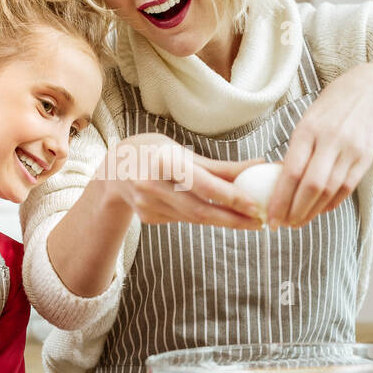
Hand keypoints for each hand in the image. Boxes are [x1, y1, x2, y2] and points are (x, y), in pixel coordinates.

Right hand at [97, 132, 263, 229]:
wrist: (113, 170)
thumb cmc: (153, 152)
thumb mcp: (180, 150)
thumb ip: (217, 165)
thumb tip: (259, 165)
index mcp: (162, 161)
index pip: (202, 184)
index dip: (231, 197)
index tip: (256, 205)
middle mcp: (151, 185)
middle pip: (199, 209)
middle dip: (233, 219)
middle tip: (259, 222)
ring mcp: (147, 205)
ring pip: (194, 218)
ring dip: (224, 221)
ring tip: (249, 221)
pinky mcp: (148, 218)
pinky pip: (183, 219)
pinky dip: (203, 217)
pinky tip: (218, 215)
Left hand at [266, 63, 372, 228]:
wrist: (370, 90)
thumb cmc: (331, 107)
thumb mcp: (307, 120)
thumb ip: (296, 150)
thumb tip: (279, 183)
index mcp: (308, 130)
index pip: (291, 172)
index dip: (280, 199)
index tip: (270, 216)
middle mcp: (330, 140)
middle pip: (311, 186)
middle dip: (294, 211)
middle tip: (283, 225)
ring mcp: (350, 150)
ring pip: (329, 190)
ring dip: (312, 212)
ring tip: (298, 222)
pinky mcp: (365, 158)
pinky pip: (346, 188)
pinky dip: (332, 203)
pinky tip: (319, 210)